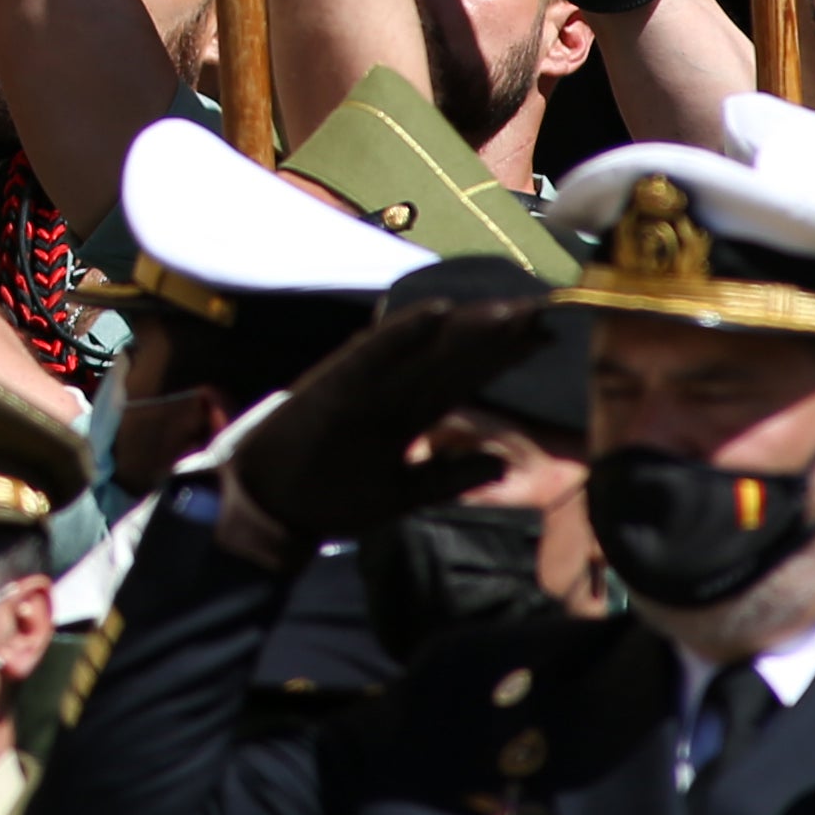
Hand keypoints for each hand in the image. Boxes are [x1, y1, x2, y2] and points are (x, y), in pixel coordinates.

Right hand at [214, 296, 539, 554]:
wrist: (268, 506)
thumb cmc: (329, 497)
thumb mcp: (401, 494)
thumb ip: (449, 477)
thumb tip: (503, 464)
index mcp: (406, 414)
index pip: (463, 379)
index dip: (503, 358)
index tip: (546, 337)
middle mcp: (391, 391)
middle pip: (453, 358)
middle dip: (497, 336)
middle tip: (543, 309)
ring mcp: (364, 384)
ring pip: (423, 351)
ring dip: (465, 328)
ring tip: (511, 308)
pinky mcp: (336, 386)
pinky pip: (374, 355)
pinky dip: (403, 332)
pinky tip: (437, 311)